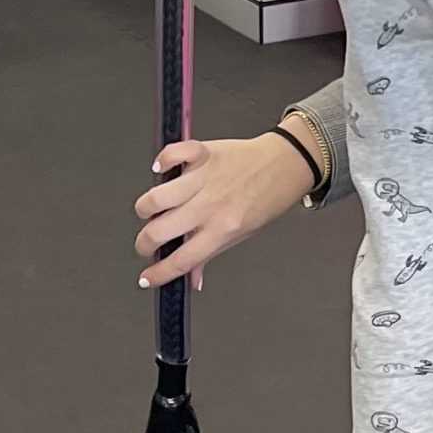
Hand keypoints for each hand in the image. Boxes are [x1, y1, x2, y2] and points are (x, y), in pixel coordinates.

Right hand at [134, 132, 315, 288]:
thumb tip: (191, 279)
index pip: (181, 260)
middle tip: (149, 243)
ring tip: (153, 210)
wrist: (287, 164)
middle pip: (158, 232)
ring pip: (155, 198)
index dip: (157, 274)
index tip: (147, 278)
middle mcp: (210, 206)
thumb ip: (210, 254)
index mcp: (222, 230)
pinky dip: (163, 160)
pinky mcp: (204, 154)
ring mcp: (205, 180)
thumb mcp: (243, 233)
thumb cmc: (268, 197)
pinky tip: (163, 169)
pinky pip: (173, 154)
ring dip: (146, 208)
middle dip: (145, 244)